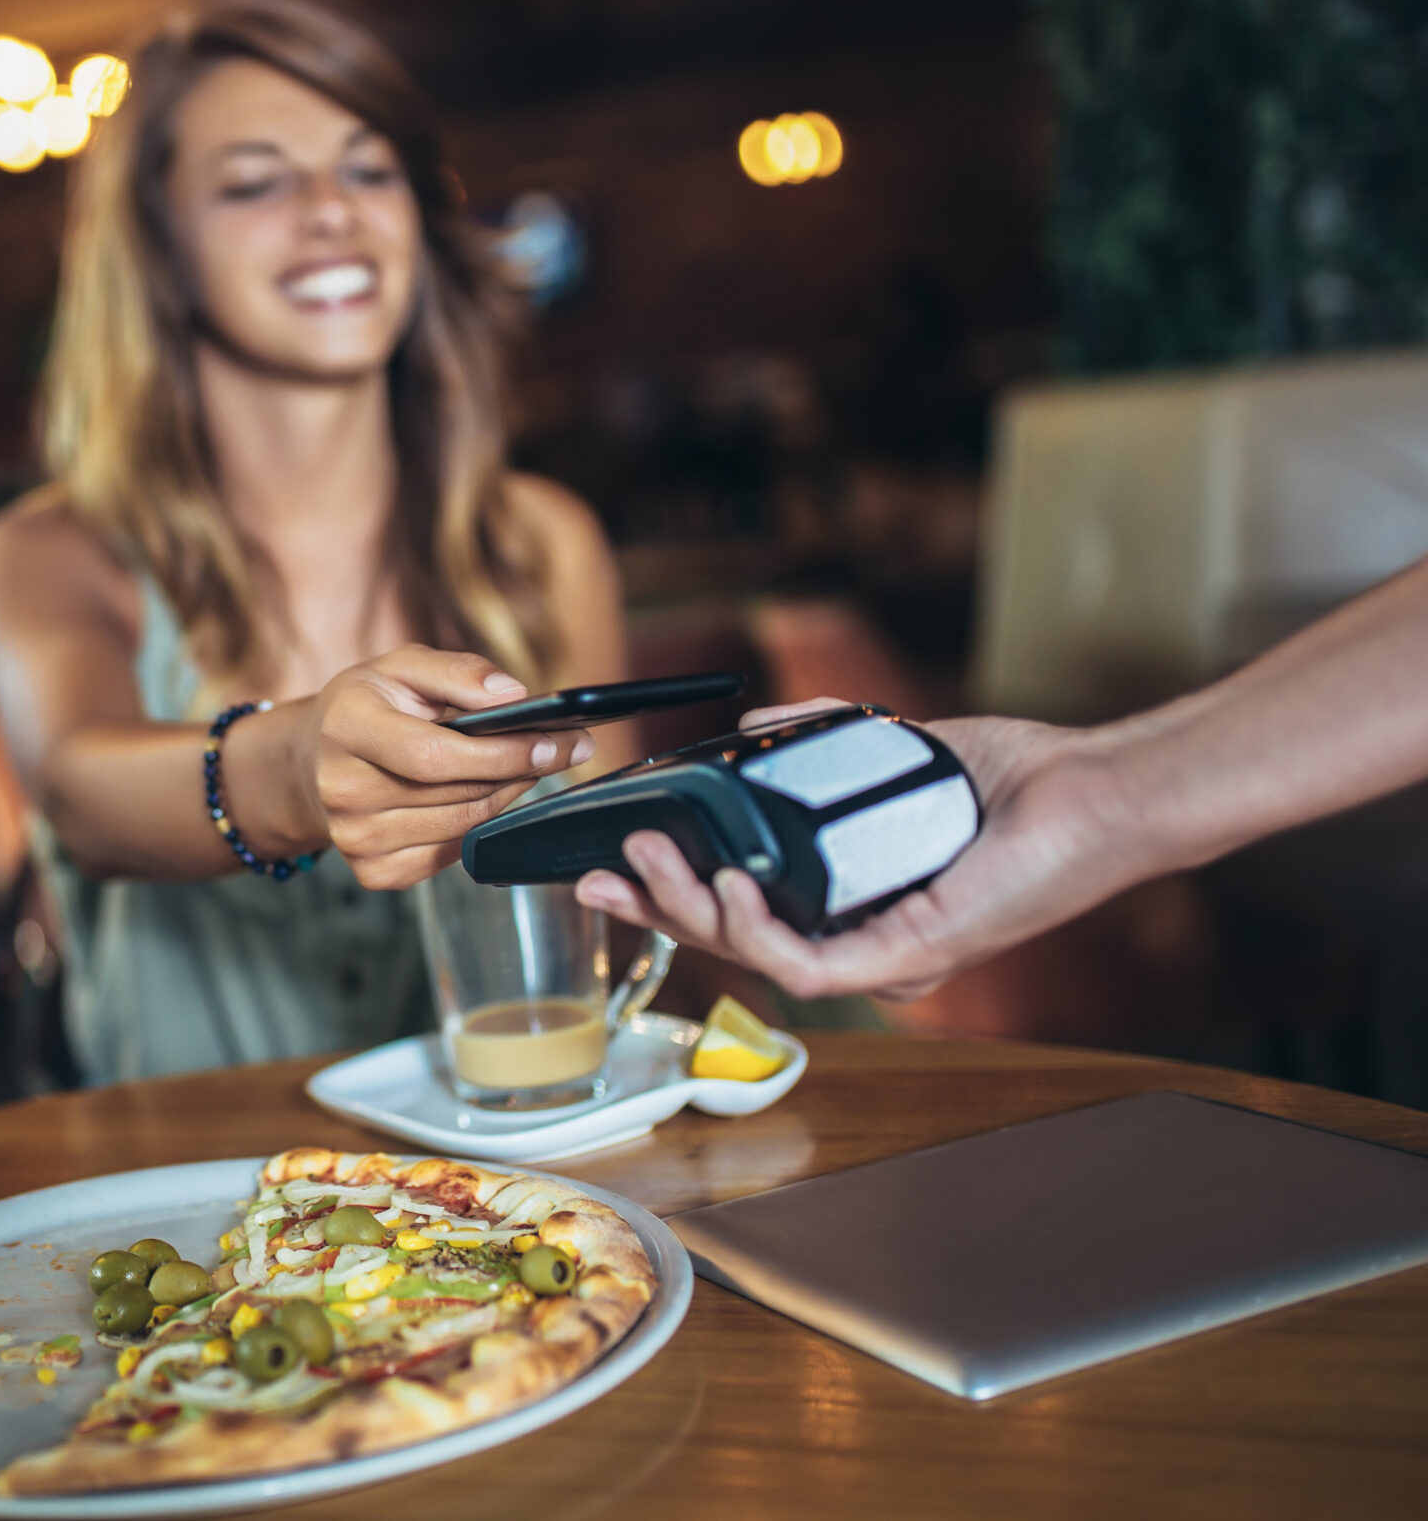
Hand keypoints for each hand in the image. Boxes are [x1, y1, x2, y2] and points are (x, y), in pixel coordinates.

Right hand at [293, 645, 592, 889]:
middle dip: (520, 772)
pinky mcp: (373, 871)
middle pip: (458, 794)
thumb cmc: (368, 707)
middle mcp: (342, 789)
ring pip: (464, 827)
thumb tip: (514, 696)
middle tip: (562, 750)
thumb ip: (458, 671)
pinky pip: (452, 855)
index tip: (555, 741)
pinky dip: (478, 827)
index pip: (435, 755)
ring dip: (505, 798)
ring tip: (525, 769)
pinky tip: (480, 799)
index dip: (502, 753)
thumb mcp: (402, 667)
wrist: (311, 762)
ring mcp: (355, 838)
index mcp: (345, 727)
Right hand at [573, 698, 1140, 1000]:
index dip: (673, 896)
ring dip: (690, 913)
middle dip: (656, 912)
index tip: (618, 865)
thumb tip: (752, 724)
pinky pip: (812, 965)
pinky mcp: (912, 956)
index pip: (747, 913)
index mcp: (857, 905)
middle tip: (601, 875)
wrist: (1089, 793)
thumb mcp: (889, 750)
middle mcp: (868, 943)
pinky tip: (725, 885)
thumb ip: (818, 739)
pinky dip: (755, 931)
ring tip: (648, 860)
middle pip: (736, 942)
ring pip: (759, 957)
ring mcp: (888, 957)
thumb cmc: (1014, 781)